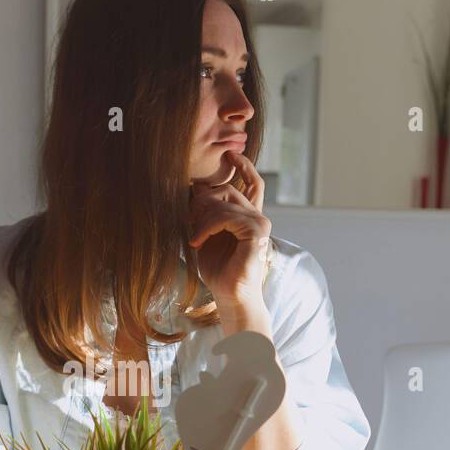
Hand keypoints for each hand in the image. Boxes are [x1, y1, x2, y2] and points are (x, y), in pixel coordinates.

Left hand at [187, 152, 270, 310]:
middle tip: (190, 220)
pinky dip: (207, 226)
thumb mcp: (207, 234)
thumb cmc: (218, 270)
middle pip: (228, 189)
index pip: (252, 183)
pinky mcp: (257, 232)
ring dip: (203, 217)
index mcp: (249, 217)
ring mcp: (260, 223)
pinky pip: (226, 215)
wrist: (230, 296)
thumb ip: (206, 212)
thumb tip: (195, 186)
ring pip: (225, 200)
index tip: (230, 153)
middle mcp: (258, 217)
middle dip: (203, 200)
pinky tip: (198, 240)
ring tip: (195, 238)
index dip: (243, 166)